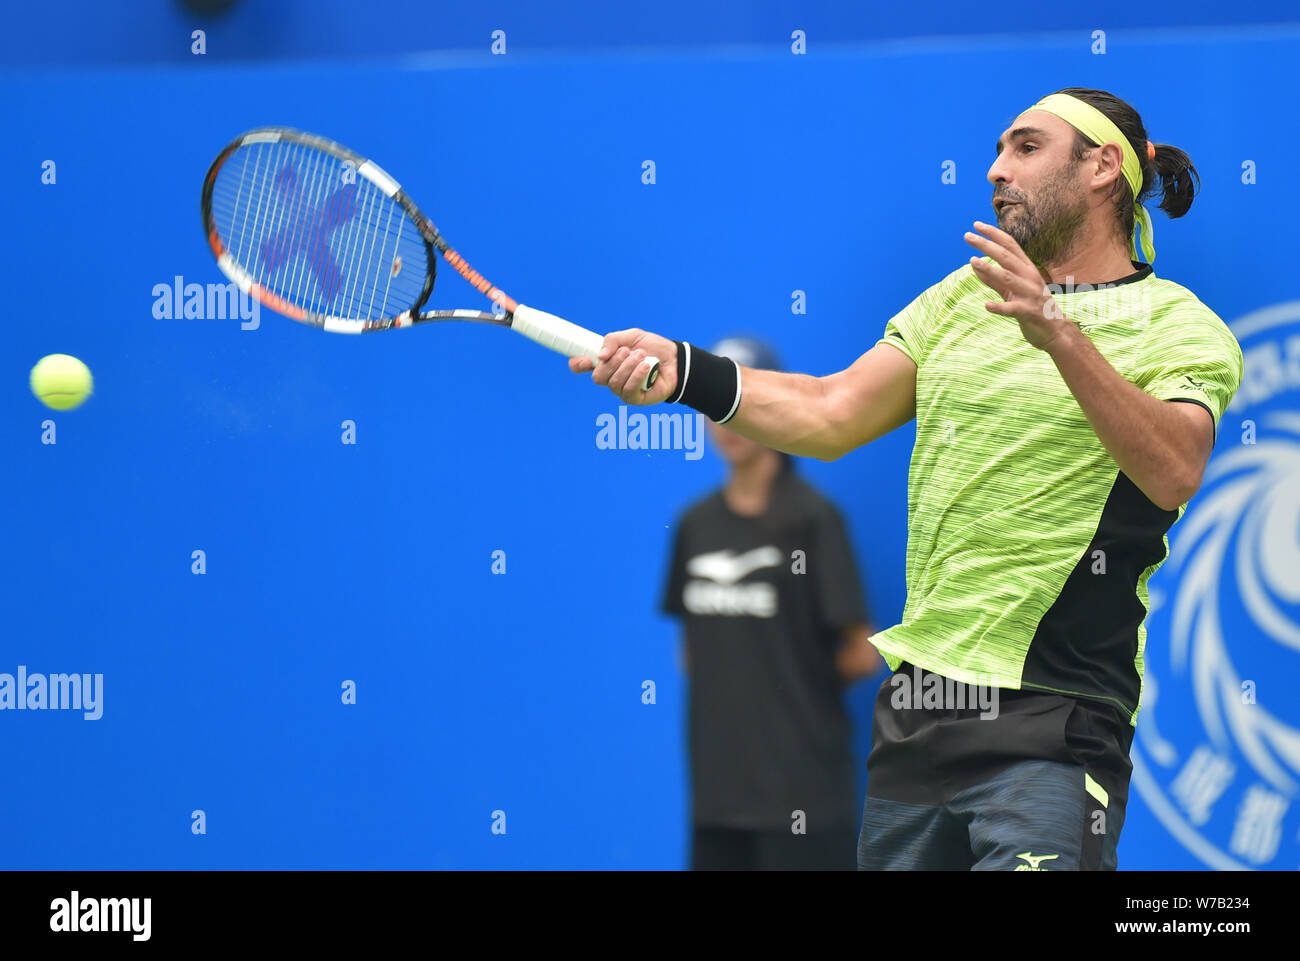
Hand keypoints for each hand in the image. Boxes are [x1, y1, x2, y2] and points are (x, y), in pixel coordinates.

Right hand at [569, 328, 677, 404]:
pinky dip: (636, 376)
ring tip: (642, 356)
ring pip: (613, 383)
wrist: (675, 359)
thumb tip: (600, 356)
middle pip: (598, 376)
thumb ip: (613, 340)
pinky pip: (628, 390)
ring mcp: (621, 389)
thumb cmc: (653, 348)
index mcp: (606, 361)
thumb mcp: (633, 336)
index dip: (577, 364)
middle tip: (627, 351)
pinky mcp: (634, 398)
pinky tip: (646, 367)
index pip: (581, 366)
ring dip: (628, 366)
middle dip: (612, 362)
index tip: (585, 360)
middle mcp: (610, 377)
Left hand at [964, 220, 1070, 349]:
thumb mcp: (1011, 290)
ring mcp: (1030, 294)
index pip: (1010, 245)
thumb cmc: (1031, 307)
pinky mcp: (1028, 312)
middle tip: (967, 236)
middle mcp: (1030, 277)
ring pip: (1007, 278)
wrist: (1055, 331)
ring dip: (989, 269)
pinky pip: (1012, 309)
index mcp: (1027, 269)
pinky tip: (986, 305)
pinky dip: (999, 307)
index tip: (976, 225)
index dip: (994, 234)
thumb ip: (993, 279)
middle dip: (987, 245)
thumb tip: (974, 264)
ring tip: (971, 261)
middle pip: (1006, 256)